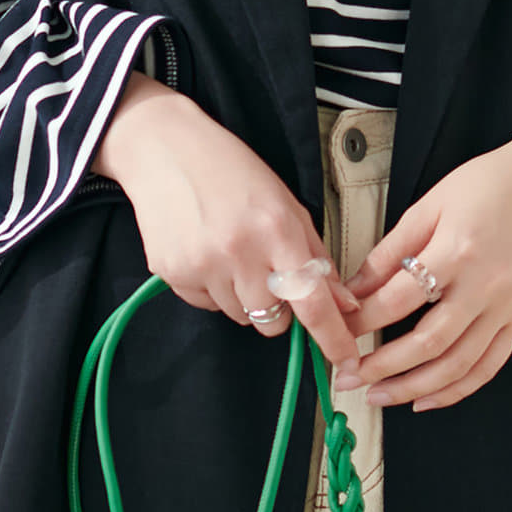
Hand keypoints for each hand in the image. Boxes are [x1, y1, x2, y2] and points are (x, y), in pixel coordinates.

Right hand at [93, 71, 365, 374]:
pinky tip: (206, 252)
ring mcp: (201, 265)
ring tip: (231, 252)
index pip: (312, 300)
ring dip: (244, 297)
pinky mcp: (171, 273)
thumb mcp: (285, 203)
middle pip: (273, 321)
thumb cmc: (232, 171)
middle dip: (279, 308)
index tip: (346, 361)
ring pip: (239, 315)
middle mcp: (239, 252)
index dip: (331, 336)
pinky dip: (213, 289)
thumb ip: (314, 255)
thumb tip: (343, 303)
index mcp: (276, 230)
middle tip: (268, 273)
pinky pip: (206, 305)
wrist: (165, 150)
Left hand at [336, 117, 511, 409]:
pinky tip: (425, 398)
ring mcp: (506, 308)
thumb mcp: (428, 206)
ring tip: (378, 395)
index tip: (337, 330)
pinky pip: (487, 366)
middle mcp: (485, 286)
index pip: (398, 299)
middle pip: (428, 342)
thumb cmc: (486, 186)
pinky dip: (456, 389)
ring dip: (413, 387)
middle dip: (381, 367)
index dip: (362, 321)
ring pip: (457, 364)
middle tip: (347, 376)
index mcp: (457, 251)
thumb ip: (390, 252)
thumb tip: (353, 288)